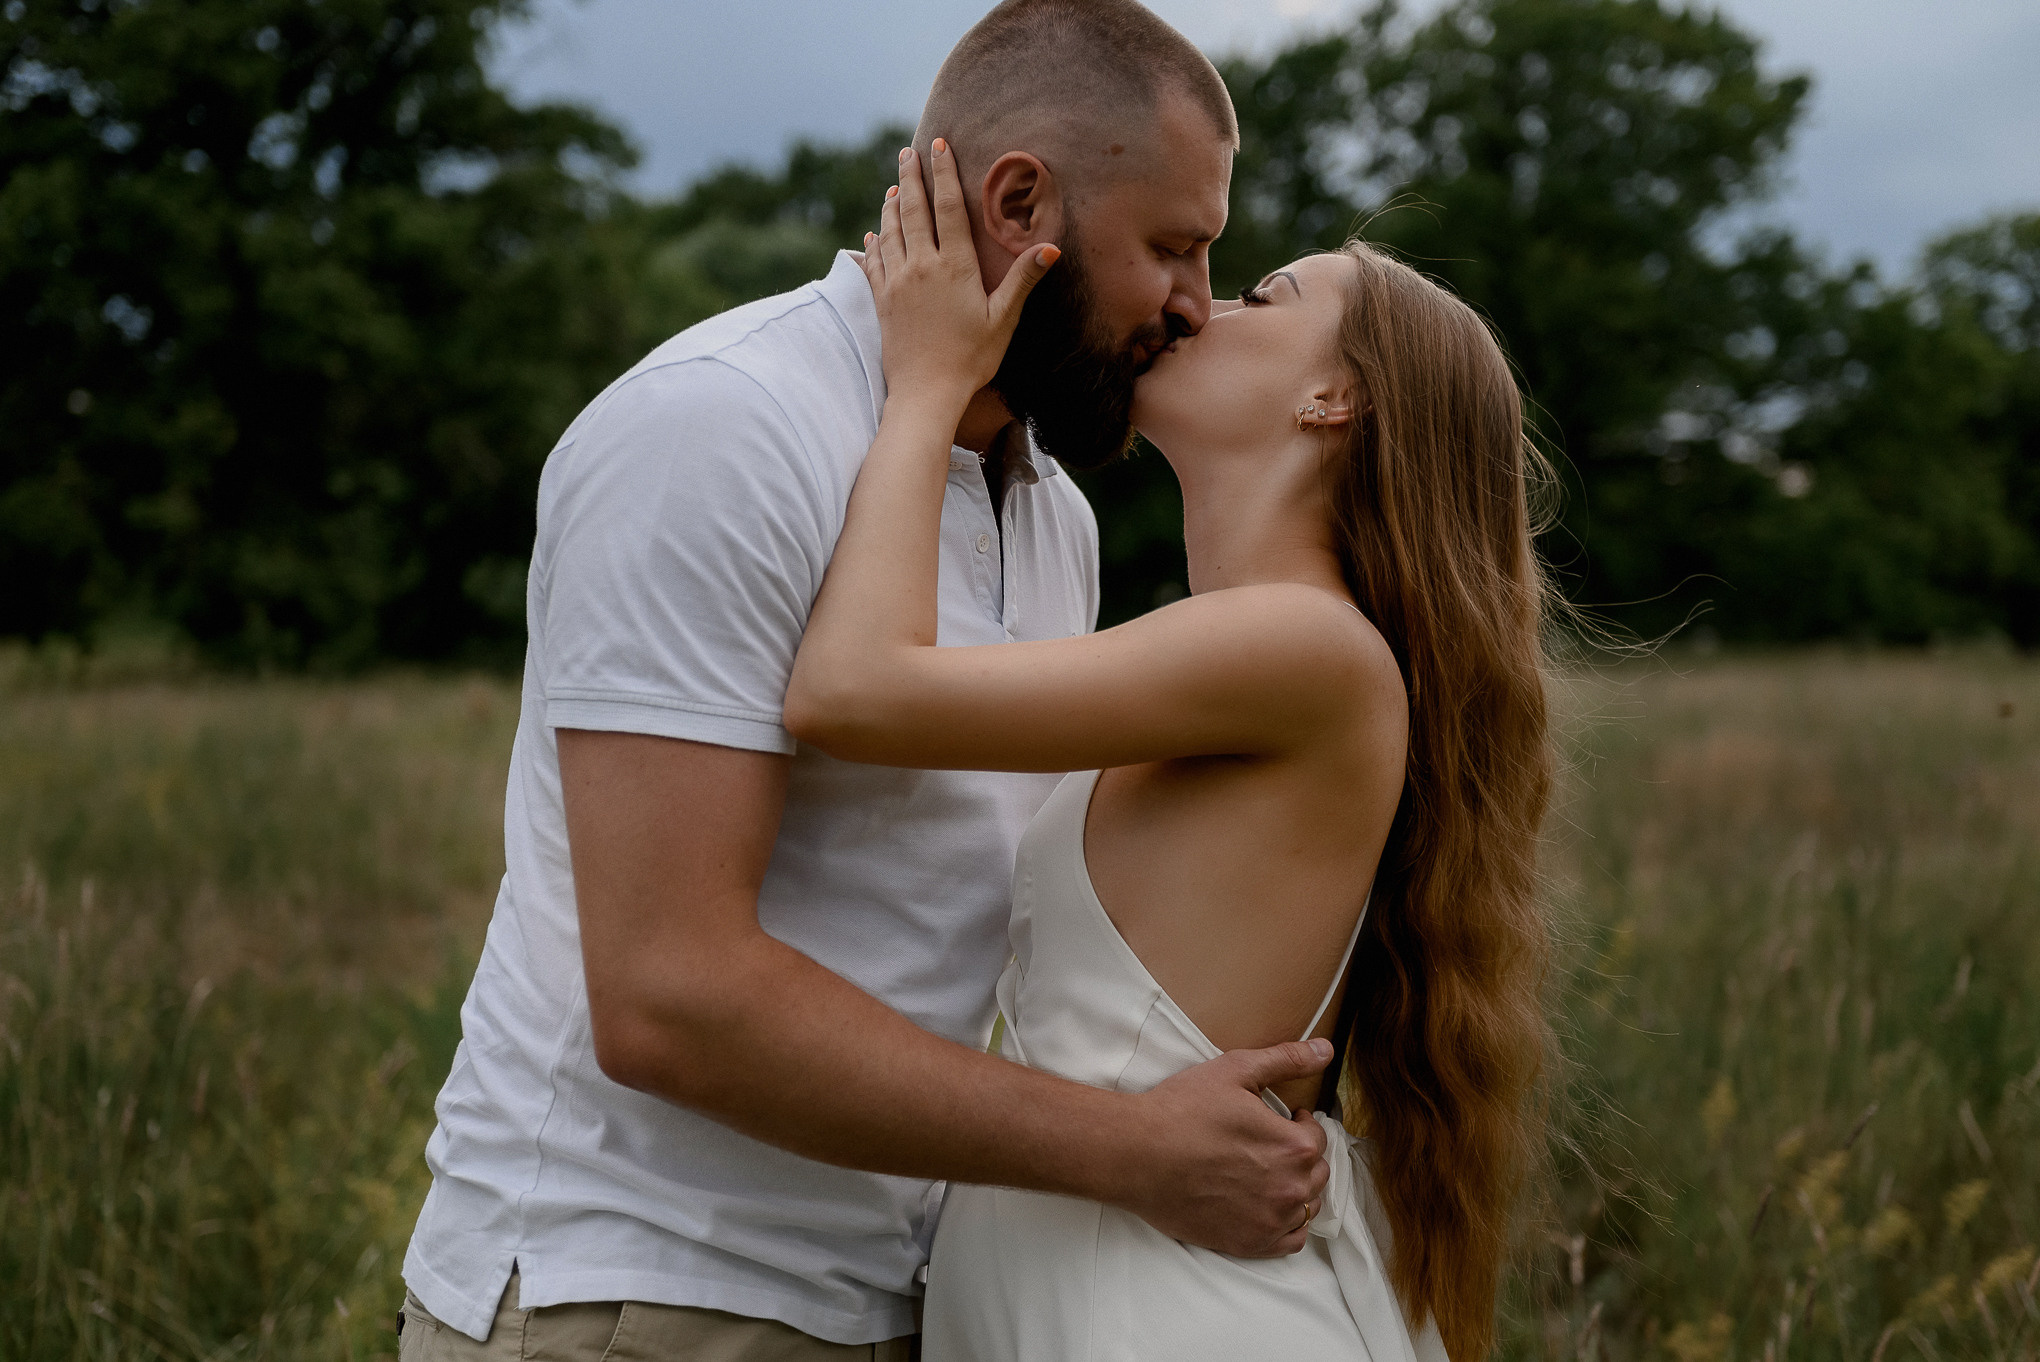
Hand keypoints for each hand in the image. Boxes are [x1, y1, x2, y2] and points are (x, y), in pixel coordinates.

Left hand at [860, 141, 1058, 409]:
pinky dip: (874, 243)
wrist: (926, 393)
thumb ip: (1023, 280)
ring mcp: (897, 282)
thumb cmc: (971, 359)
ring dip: (891, 205)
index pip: (948, 208)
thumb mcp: (1004, 319)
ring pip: (890, 232)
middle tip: (908, 152)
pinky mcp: (882, 302)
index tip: (939, 145)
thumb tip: (1050, 248)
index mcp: (954, 266)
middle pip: (913, 211)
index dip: (944, 174)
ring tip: (892, 186)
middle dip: (911, 178)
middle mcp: (921, 266)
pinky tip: (873, 234)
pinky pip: (874, 262)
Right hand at [1112, 1039, 1334, 1257]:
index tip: (1280, 1120)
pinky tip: (1266, 1205)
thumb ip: (1286, 1060)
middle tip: (1268, 1144)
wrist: (1136, 1155)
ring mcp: (1271, 1221)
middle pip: (1317, 1173)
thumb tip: (1325, 1049)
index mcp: (1294, 1146)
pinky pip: (1291, 1241)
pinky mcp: (1250, 1243)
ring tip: (1266, 1172)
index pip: (1318, 1137)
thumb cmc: (1182, 1111)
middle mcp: (1291, 1188)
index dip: (1298, 1123)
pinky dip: (1287, 1224)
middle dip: (1299, 1155)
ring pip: (1306, 1206)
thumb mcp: (1236, 1070)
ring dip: (1296, 1188)